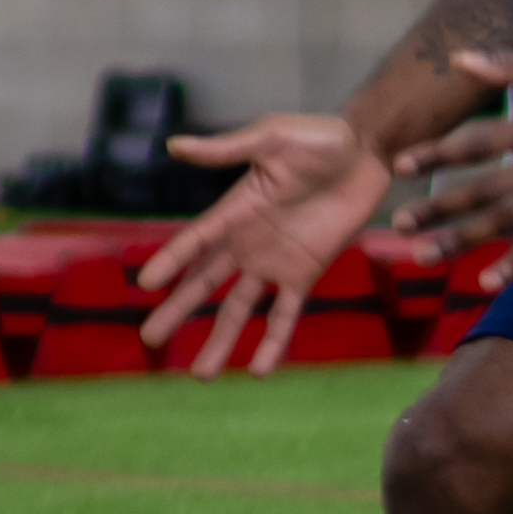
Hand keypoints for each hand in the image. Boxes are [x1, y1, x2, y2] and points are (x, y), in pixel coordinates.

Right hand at [133, 115, 394, 378]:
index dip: (171, 262)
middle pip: (205, 284)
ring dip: (220, 341)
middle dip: (178, 311)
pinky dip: (274, 343)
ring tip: (201, 376)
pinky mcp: (306, 273)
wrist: (367, 152)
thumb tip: (173, 145)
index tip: (145, 285)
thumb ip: (226, 149)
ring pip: (239, 309)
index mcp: (234, 209)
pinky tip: (259, 372)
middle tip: (150, 339)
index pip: (194, 241)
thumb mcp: (270, 137)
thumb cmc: (318, 137)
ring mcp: (276, 262)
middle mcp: (248, 241)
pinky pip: (286, 314)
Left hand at [391, 43, 512, 287]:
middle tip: (401, 224)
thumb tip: (459, 60)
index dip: (439, 154)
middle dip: (440, 208)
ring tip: (425, 255)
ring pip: (511, 222)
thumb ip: (509, 65)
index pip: (481, 142)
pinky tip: (489, 282)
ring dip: (466, 240)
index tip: (403, 165)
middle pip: (487, 190)